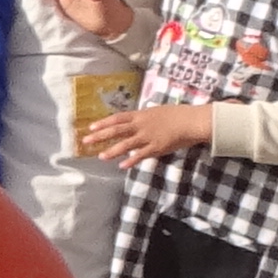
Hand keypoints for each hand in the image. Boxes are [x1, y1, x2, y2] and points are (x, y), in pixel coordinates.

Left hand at [76, 99, 211, 162]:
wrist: (191, 120)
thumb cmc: (176, 115)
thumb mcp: (156, 112)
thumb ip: (144, 118)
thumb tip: (134, 121)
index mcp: (140, 115)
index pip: (117, 118)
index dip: (103, 123)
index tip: (90, 127)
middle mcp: (141, 125)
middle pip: (116, 130)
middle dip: (100, 136)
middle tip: (86, 141)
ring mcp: (148, 137)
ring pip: (126, 144)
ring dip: (112, 150)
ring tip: (101, 156)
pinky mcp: (156, 147)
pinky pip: (141, 155)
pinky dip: (131, 160)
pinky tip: (122, 165)